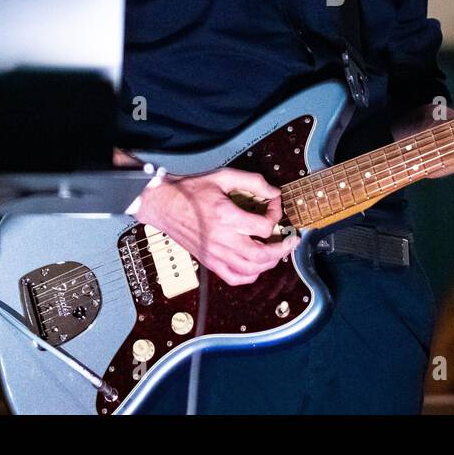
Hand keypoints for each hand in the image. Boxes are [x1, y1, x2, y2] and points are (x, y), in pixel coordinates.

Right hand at [135, 167, 298, 285]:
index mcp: (226, 216)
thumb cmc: (189, 190)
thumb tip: (272, 192)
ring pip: (250, 270)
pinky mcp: (209, 261)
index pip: (263, 226)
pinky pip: (234, 278)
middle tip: (290, 239)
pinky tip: (256, 266)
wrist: (163, 204)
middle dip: (282, 248)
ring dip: (270, 263)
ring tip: (277, 251)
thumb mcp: (222, 177)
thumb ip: (251, 182)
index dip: (276, 214)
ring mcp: (214, 253)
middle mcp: (221, 238)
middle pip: (261, 255)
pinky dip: (250, 276)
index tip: (274, 205)